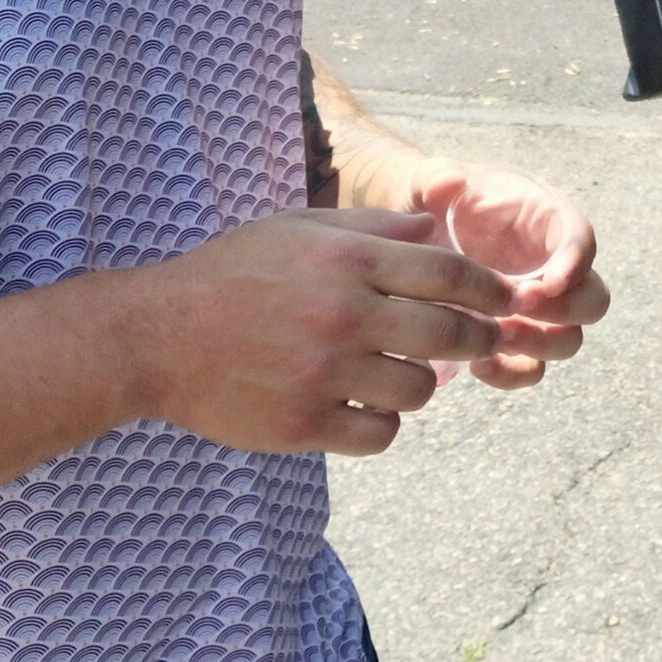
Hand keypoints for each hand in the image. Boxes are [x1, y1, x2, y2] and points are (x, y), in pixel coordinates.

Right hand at [113, 209, 518, 455]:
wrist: (156, 336)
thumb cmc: (233, 274)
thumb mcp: (298, 229)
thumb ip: (371, 228)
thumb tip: (436, 229)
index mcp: (347, 260)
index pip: (451, 274)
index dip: (491, 289)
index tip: (505, 301)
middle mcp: (343, 314)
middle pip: (449, 334)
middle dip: (477, 340)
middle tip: (480, 343)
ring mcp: (323, 373)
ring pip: (419, 390)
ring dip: (421, 383)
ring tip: (400, 374)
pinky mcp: (302, 424)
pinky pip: (379, 433)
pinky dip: (382, 423)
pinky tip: (363, 407)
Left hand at [409, 160, 608, 389]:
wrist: (405, 242)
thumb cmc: (427, 204)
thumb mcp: (426, 183)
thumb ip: (438, 178)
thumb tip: (450, 182)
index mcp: (545, 220)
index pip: (581, 239)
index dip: (574, 262)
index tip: (545, 282)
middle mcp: (552, 268)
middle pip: (592, 299)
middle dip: (563, 310)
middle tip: (518, 308)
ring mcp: (537, 311)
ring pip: (568, 340)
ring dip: (540, 344)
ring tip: (495, 336)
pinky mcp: (513, 341)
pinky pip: (531, 368)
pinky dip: (512, 372)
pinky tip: (477, 364)